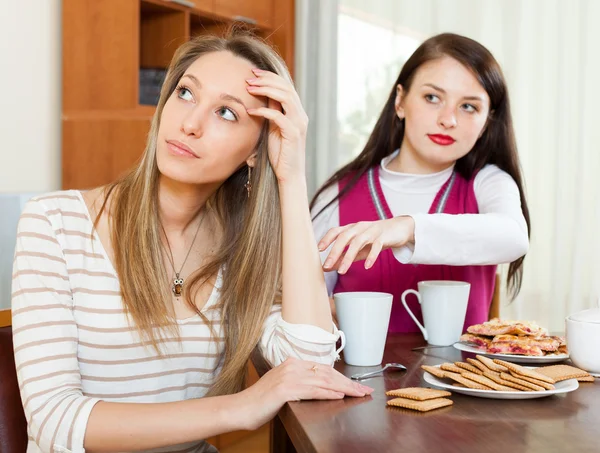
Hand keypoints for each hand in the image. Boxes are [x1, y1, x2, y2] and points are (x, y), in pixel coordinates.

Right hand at [237, 357, 372, 430]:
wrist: (242, 408)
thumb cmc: (262, 401)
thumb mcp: (283, 386)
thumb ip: (300, 382)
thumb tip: (323, 387)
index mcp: (292, 362)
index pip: (323, 369)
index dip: (342, 377)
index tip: (357, 385)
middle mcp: (292, 365)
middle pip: (327, 373)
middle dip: (349, 382)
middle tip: (365, 390)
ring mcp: (289, 376)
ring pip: (323, 381)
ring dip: (344, 388)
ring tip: (359, 394)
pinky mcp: (286, 389)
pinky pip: (313, 390)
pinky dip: (328, 392)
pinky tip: (340, 395)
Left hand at [246, 69, 307, 183]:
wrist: (289, 174)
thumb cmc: (280, 153)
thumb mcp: (273, 127)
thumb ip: (272, 111)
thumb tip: (262, 95)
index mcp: (297, 112)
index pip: (286, 86)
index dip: (270, 76)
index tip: (253, 73)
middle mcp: (301, 115)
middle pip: (286, 87)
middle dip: (266, 79)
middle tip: (249, 77)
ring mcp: (298, 124)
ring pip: (285, 97)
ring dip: (266, 90)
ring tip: (249, 88)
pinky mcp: (293, 134)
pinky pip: (278, 116)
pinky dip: (264, 111)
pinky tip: (251, 111)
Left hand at [318, 216, 414, 273]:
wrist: (399, 229)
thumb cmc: (375, 238)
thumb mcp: (359, 248)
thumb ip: (345, 256)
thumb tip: (330, 267)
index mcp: (351, 228)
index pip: (336, 231)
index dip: (326, 239)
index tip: (318, 250)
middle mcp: (359, 227)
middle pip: (344, 237)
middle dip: (334, 252)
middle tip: (327, 266)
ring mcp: (371, 231)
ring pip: (358, 242)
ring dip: (348, 257)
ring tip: (342, 271)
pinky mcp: (383, 236)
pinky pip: (376, 246)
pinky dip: (371, 256)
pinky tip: (367, 266)